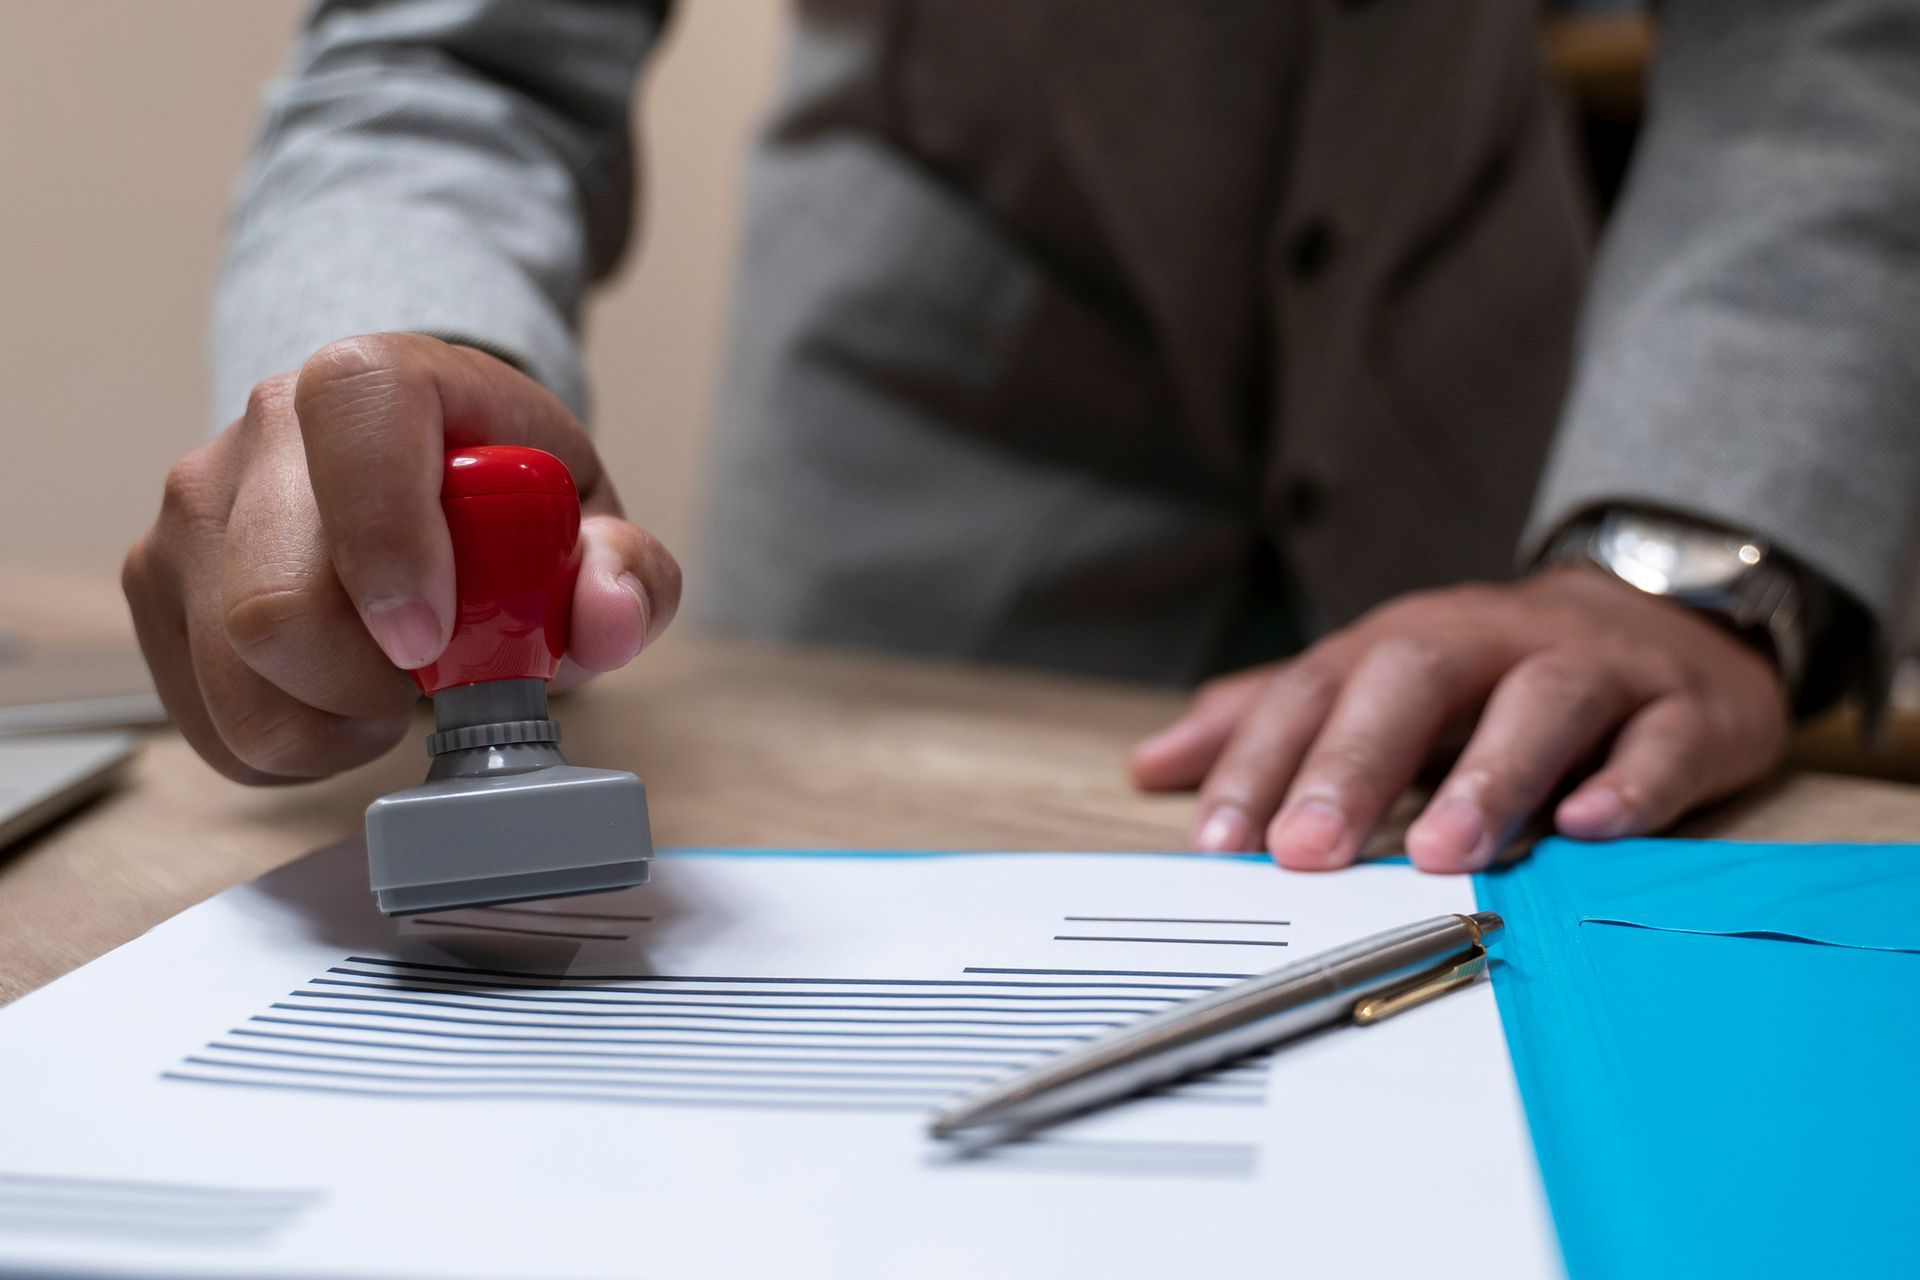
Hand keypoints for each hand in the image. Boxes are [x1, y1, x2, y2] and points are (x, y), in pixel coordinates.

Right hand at [124, 334, 680, 783]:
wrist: (409, 474)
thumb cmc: (502, 498)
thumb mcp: (589, 521)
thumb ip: (628, 567)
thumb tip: (609, 613)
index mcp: (379, 380)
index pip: (356, 421)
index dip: (388, 540)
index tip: (429, 637)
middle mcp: (264, 429)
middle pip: (275, 600)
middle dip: (370, 683)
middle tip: (430, 680)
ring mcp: (194, 509)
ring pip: (235, 677)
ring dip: (333, 726)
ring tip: (389, 694)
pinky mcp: (156, 583)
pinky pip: (210, 718)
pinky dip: (289, 746)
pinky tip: (338, 706)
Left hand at [1129, 569, 1788, 871]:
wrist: (1665, 616)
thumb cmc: (1492, 670)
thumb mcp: (1375, 682)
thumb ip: (1268, 722)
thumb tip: (1152, 767)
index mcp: (1404, 641)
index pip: (1318, 688)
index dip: (1262, 760)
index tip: (1218, 840)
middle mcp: (1490, 642)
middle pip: (1414, 678)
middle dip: (1355, 762)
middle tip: (1307, 850)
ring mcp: (1593, 669)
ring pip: (1542, 701)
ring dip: (1489, 774)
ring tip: (1442, 849)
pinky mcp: (1683, 710)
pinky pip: (1660, 740)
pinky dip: (1629, 784)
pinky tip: (1591, 828)